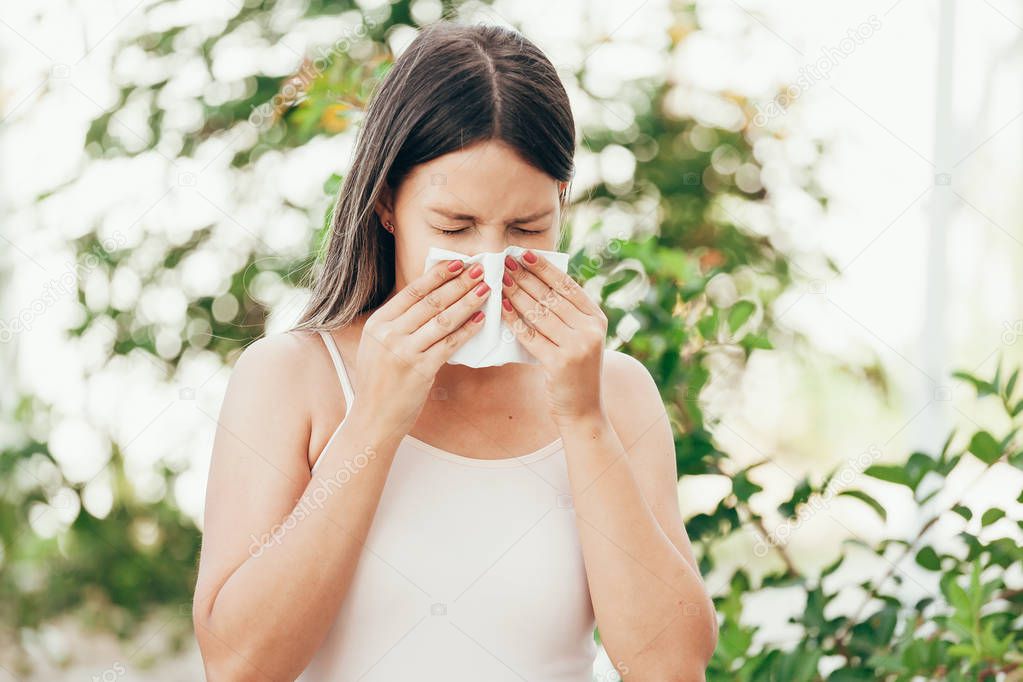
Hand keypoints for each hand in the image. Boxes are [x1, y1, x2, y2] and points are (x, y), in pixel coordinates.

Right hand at [351, 259, 490, 436]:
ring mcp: (405, 352)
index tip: (457, 262)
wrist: (374, 417)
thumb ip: (398, 323)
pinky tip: (481, 320)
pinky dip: (467, 330)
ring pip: (443, 320)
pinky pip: (450, 344)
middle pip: (431, 302)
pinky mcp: (421, 370)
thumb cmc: (380, 381)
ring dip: (467, 302)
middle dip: (458, 283)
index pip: (412, 291)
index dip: (437, 275)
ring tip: (485, 290)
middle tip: (479, 270)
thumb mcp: (377, 345)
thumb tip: (431, 297)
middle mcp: (389, 334)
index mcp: (378, 323)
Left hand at [499, 249, 607, 424]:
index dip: (544, 268)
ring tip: (500, 281)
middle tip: (505, 263)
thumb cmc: (576, 371)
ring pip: (539, 313)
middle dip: (525, 277)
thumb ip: (567, 315)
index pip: (567, 285)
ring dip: (516, 294)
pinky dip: (514, 320)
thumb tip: (535, 284)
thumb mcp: (580, 338)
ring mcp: (577, 346)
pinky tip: (501, 308)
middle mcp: (590, 329)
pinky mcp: (560, 363)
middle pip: (550, 297)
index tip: (524, 254)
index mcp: (596, 318)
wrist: (584, 410)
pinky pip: (530, 335)